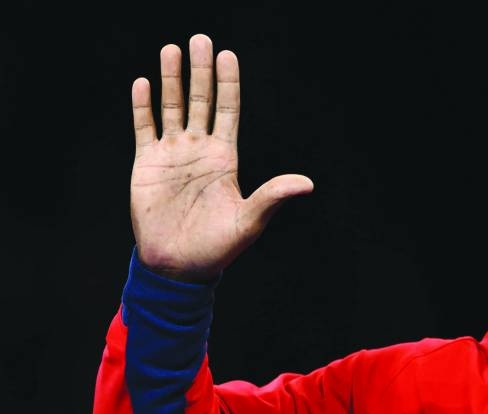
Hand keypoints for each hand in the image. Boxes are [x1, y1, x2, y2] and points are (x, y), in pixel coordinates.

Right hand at [129, 34, 313, 281]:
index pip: (228, 111)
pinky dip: (143, 106)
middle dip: (200, 71)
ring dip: (171, 80)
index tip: (227, 55)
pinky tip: (144, 83)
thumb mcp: (250, 220)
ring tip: (171, 49)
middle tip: (200, 39)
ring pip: (172, 108)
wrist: (178, 265)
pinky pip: (144, 128)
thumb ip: (273, 197)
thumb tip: (308, 184)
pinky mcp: (146, 164)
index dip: (228, 84)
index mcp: (225, 159)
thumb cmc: (218, 247)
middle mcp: (199, 150)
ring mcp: (172, 155)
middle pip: (200, 101)